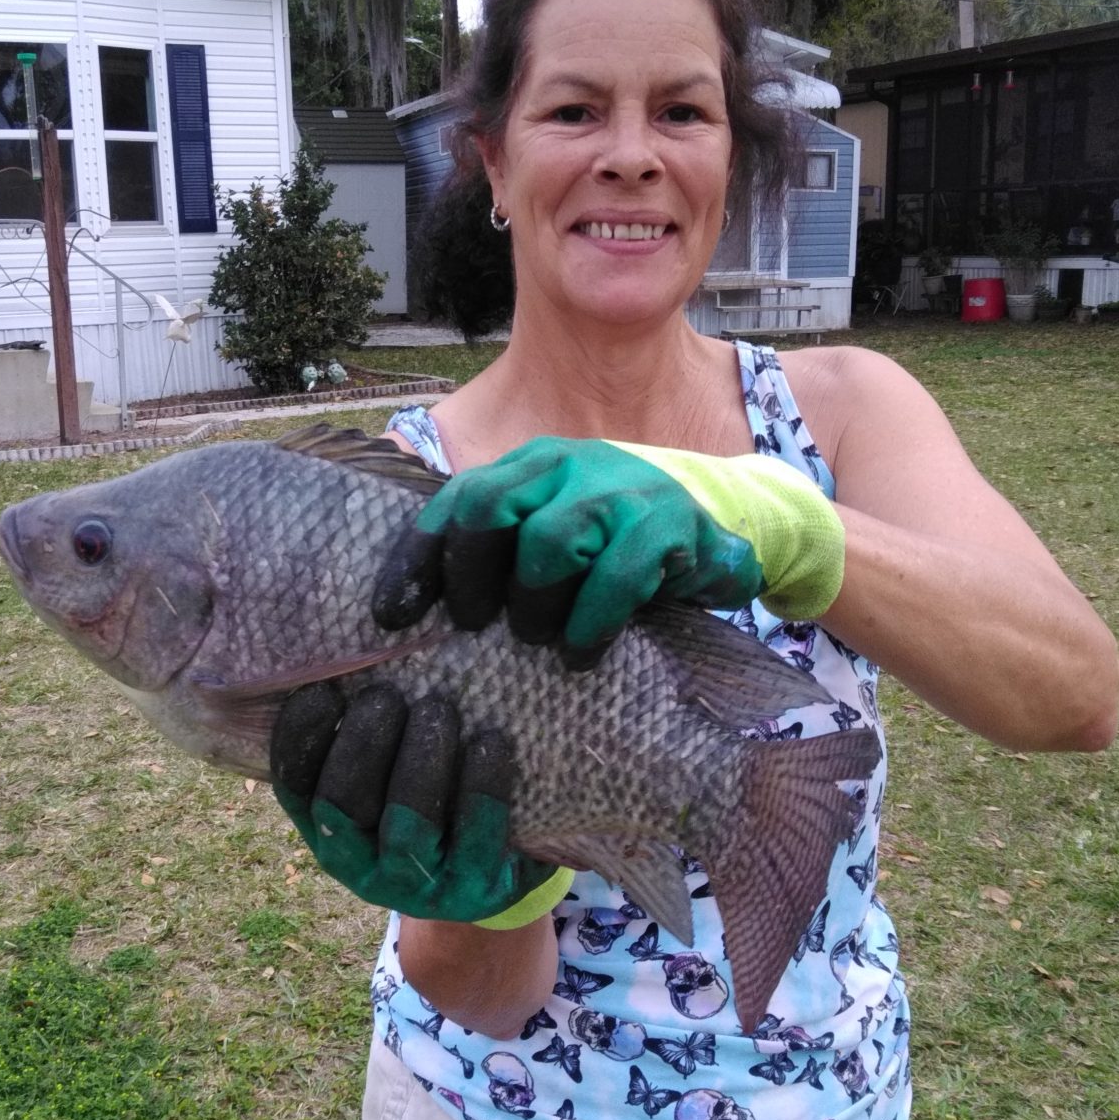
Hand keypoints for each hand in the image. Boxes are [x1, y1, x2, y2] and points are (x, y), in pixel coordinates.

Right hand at [270, 681, 566, 923]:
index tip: (322, 689)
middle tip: (387, 695)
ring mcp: (414, 885)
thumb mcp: (386, 770)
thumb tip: (346, 651)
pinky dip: (481, 787)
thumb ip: (362, 728)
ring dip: (421, 760)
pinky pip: (475, 839)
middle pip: (344, 804)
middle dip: (364, 743)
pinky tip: (490, 742)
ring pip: (407, 824)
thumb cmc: (429, 794)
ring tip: (438, 708)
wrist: (495, 868)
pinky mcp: (473, 891)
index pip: (294, 787)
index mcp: (325, 830)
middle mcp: (359, 866)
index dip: (301, 739)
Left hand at [373, 437, 839, 666]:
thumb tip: (411, 610)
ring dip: (534, 606)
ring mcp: (622, 488)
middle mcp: (570, 465)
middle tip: (474, 627)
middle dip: (471, 577)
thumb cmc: (620, 550)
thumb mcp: (557, 536)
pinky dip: (590, 623)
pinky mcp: (669, 524)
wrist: (727, 530)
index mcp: (530, 466)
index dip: (416, 558)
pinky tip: (582, 654)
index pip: (455, 500)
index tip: (391, 615)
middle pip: (488, 509)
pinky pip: (615, 575)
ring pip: (548, 543)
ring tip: (540, 641)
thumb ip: (501, 553)